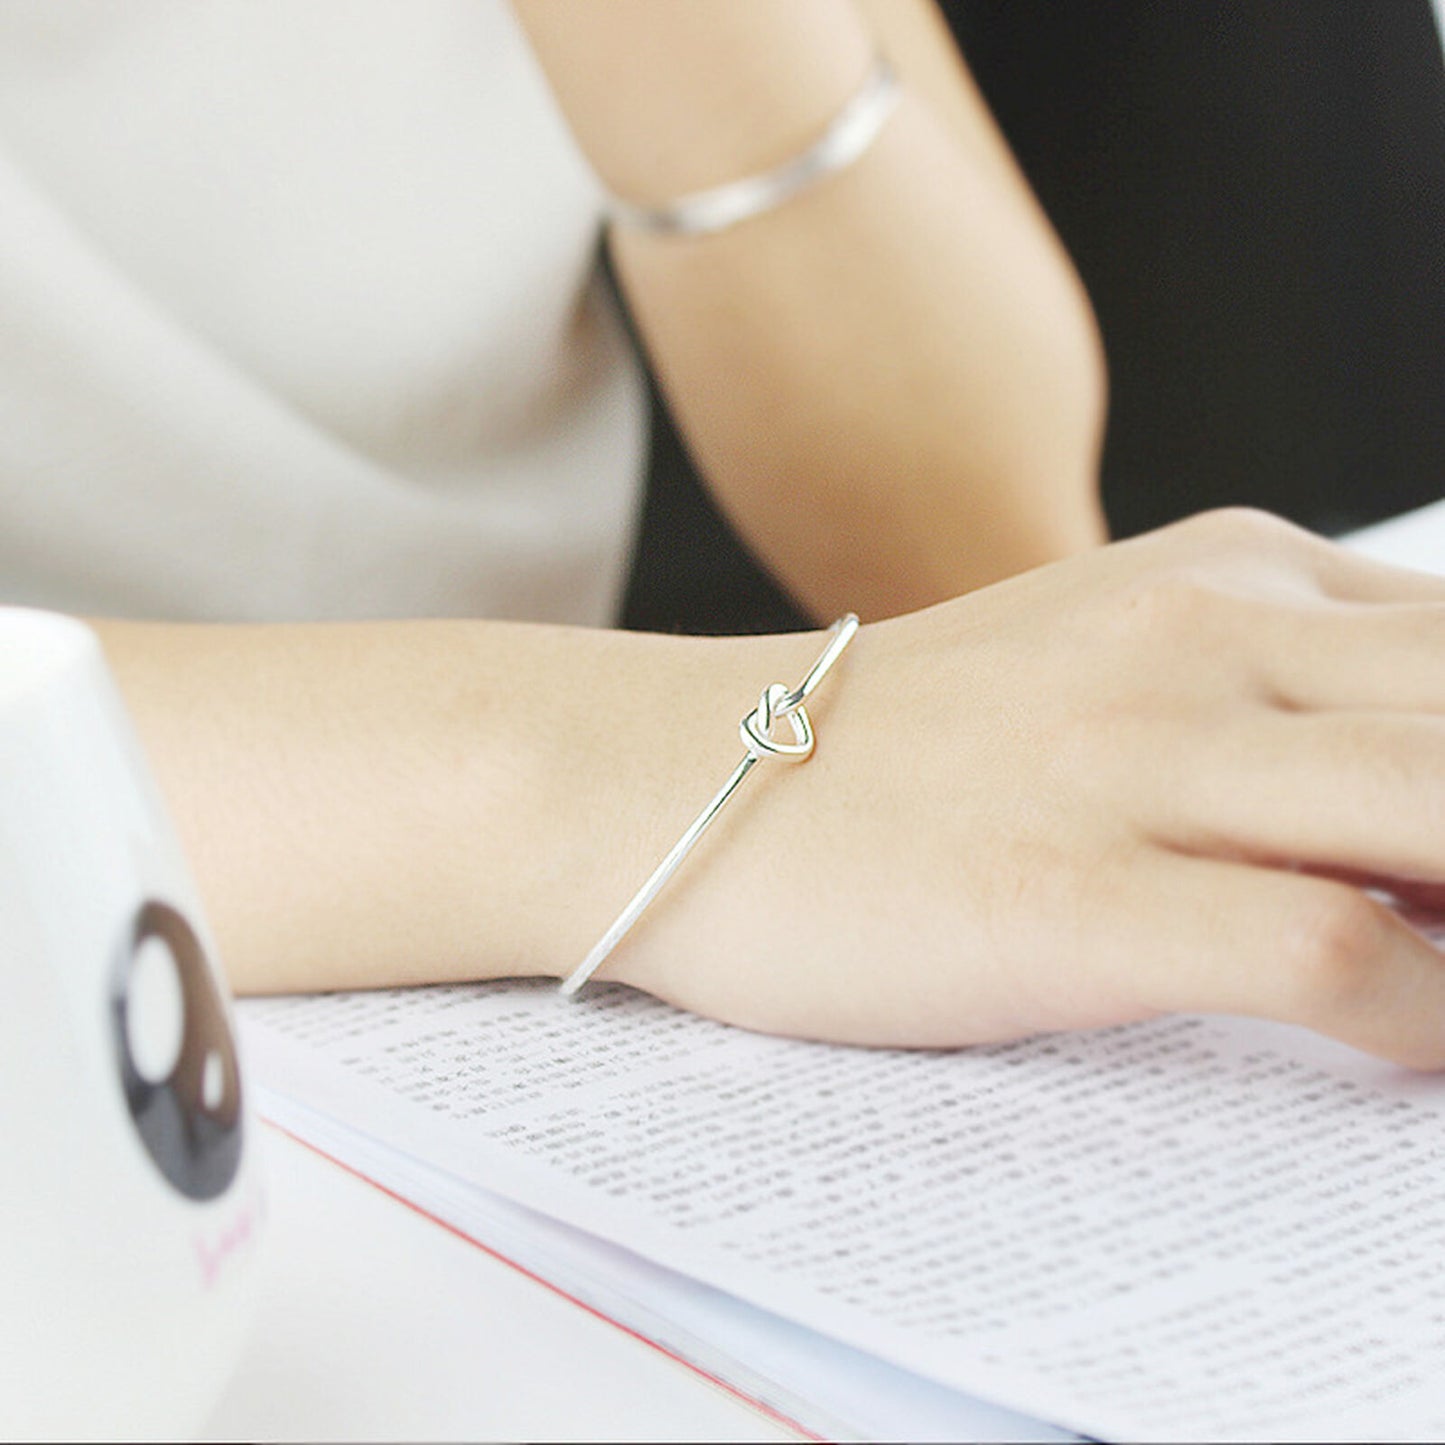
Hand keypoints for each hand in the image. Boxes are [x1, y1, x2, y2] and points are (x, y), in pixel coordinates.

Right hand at [613, 509, 1444, 1067]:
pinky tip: (1421, 1056)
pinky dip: (1429, 1024)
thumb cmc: (884, 748)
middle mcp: (1204, 642)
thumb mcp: (1097, 670)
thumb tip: (1404, 811)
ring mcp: (1138, 763)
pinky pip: (1337, 958)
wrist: (681, 778)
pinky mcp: (1075, 895)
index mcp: (1224, 573)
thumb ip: (1260, 706)